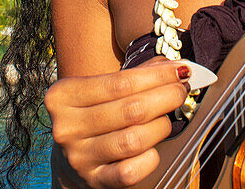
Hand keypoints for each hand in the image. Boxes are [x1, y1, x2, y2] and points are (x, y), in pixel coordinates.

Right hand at [46, 59, 190, 187]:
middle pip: (131, 110)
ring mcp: (79, 157)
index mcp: (63, 96)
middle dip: (166, 97)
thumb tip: (172, 67)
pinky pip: (132, 171)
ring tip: (165, 119)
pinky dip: (150, 158)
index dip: (157, 76)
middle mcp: (67, 127)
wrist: (67, 159)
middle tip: (181, 90)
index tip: (180, 70)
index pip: (120, 83)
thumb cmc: (90, 115)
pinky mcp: (93, 181)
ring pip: (134, 140)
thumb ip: (133, 75)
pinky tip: (152, 148)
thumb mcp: (99, 90)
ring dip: (160, 126)